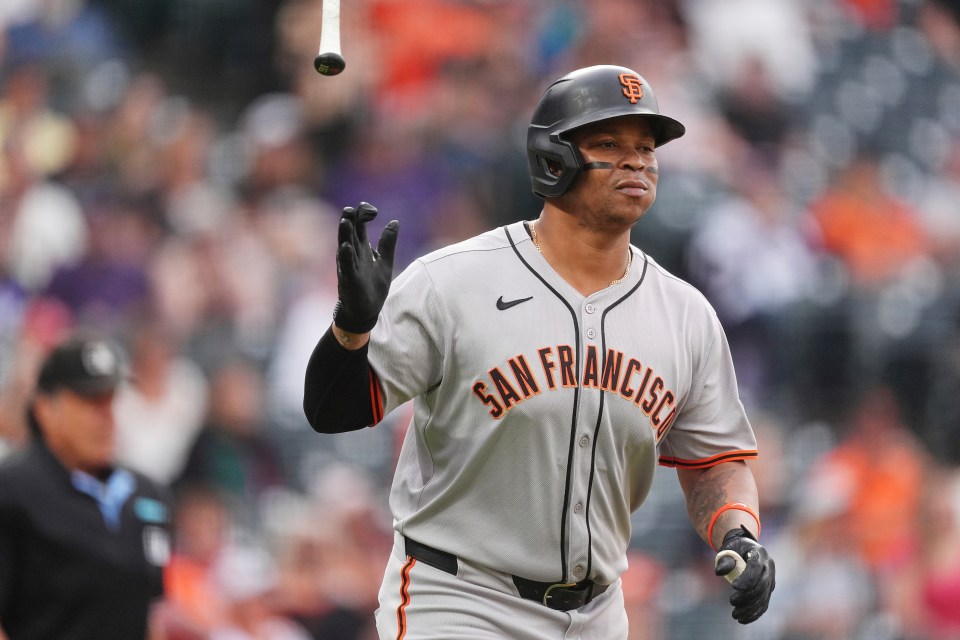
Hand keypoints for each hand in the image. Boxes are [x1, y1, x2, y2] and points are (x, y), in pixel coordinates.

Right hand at [333, 202, 398, 333]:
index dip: (363, 215)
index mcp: (361, 249)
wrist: (366, 311)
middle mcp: (352, 255)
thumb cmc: (372, 286)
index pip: (359, 226)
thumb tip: (394, 221)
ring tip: (345, 221)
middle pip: (349, 232)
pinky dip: (345, 256)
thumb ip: (388, 242)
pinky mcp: (349, 280)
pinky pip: (346, 267)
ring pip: (345, 247)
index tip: (372, 210)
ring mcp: (349, 267)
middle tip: (351, 208)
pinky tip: (345, 247)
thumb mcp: (385, 261)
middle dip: (350, 220)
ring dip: (344, 234)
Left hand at [715, 525, 774, 623]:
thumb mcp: (728, 549)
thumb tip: (719, 572)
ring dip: (750, 609)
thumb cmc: (735, 548)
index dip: (747, 578)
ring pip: (763, 597)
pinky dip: (754, 613)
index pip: (756, 568)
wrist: (745, 549)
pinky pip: (764, 603)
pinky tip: (743, 619)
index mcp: (759, 553)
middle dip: (747, 596)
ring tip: (735, 615)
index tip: (734, 587)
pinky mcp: (769, 589)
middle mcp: (769, 566)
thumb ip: (725, 560)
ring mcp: (771, 579)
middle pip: (761, 586)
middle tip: (732, 602)